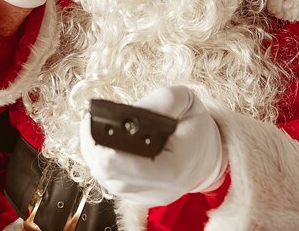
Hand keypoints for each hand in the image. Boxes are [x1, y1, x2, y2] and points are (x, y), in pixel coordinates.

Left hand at [80, 86, 226, 206]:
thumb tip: (132, 110)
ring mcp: (148, 197)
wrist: (209, 155)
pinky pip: (113, 184)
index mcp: (173, 169)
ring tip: (93, 130)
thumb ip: (163, 101)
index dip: (105, 147)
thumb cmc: (197, 128)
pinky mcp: (140, 198)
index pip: (127, 168)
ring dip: (95, 156)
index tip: (94, 124)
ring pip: (107, 181)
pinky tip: (103, 146)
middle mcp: (159, 189)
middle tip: (89, 122)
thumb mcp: (187, 102)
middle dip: (94, 148)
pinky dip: (104, 165)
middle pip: (110, 175)